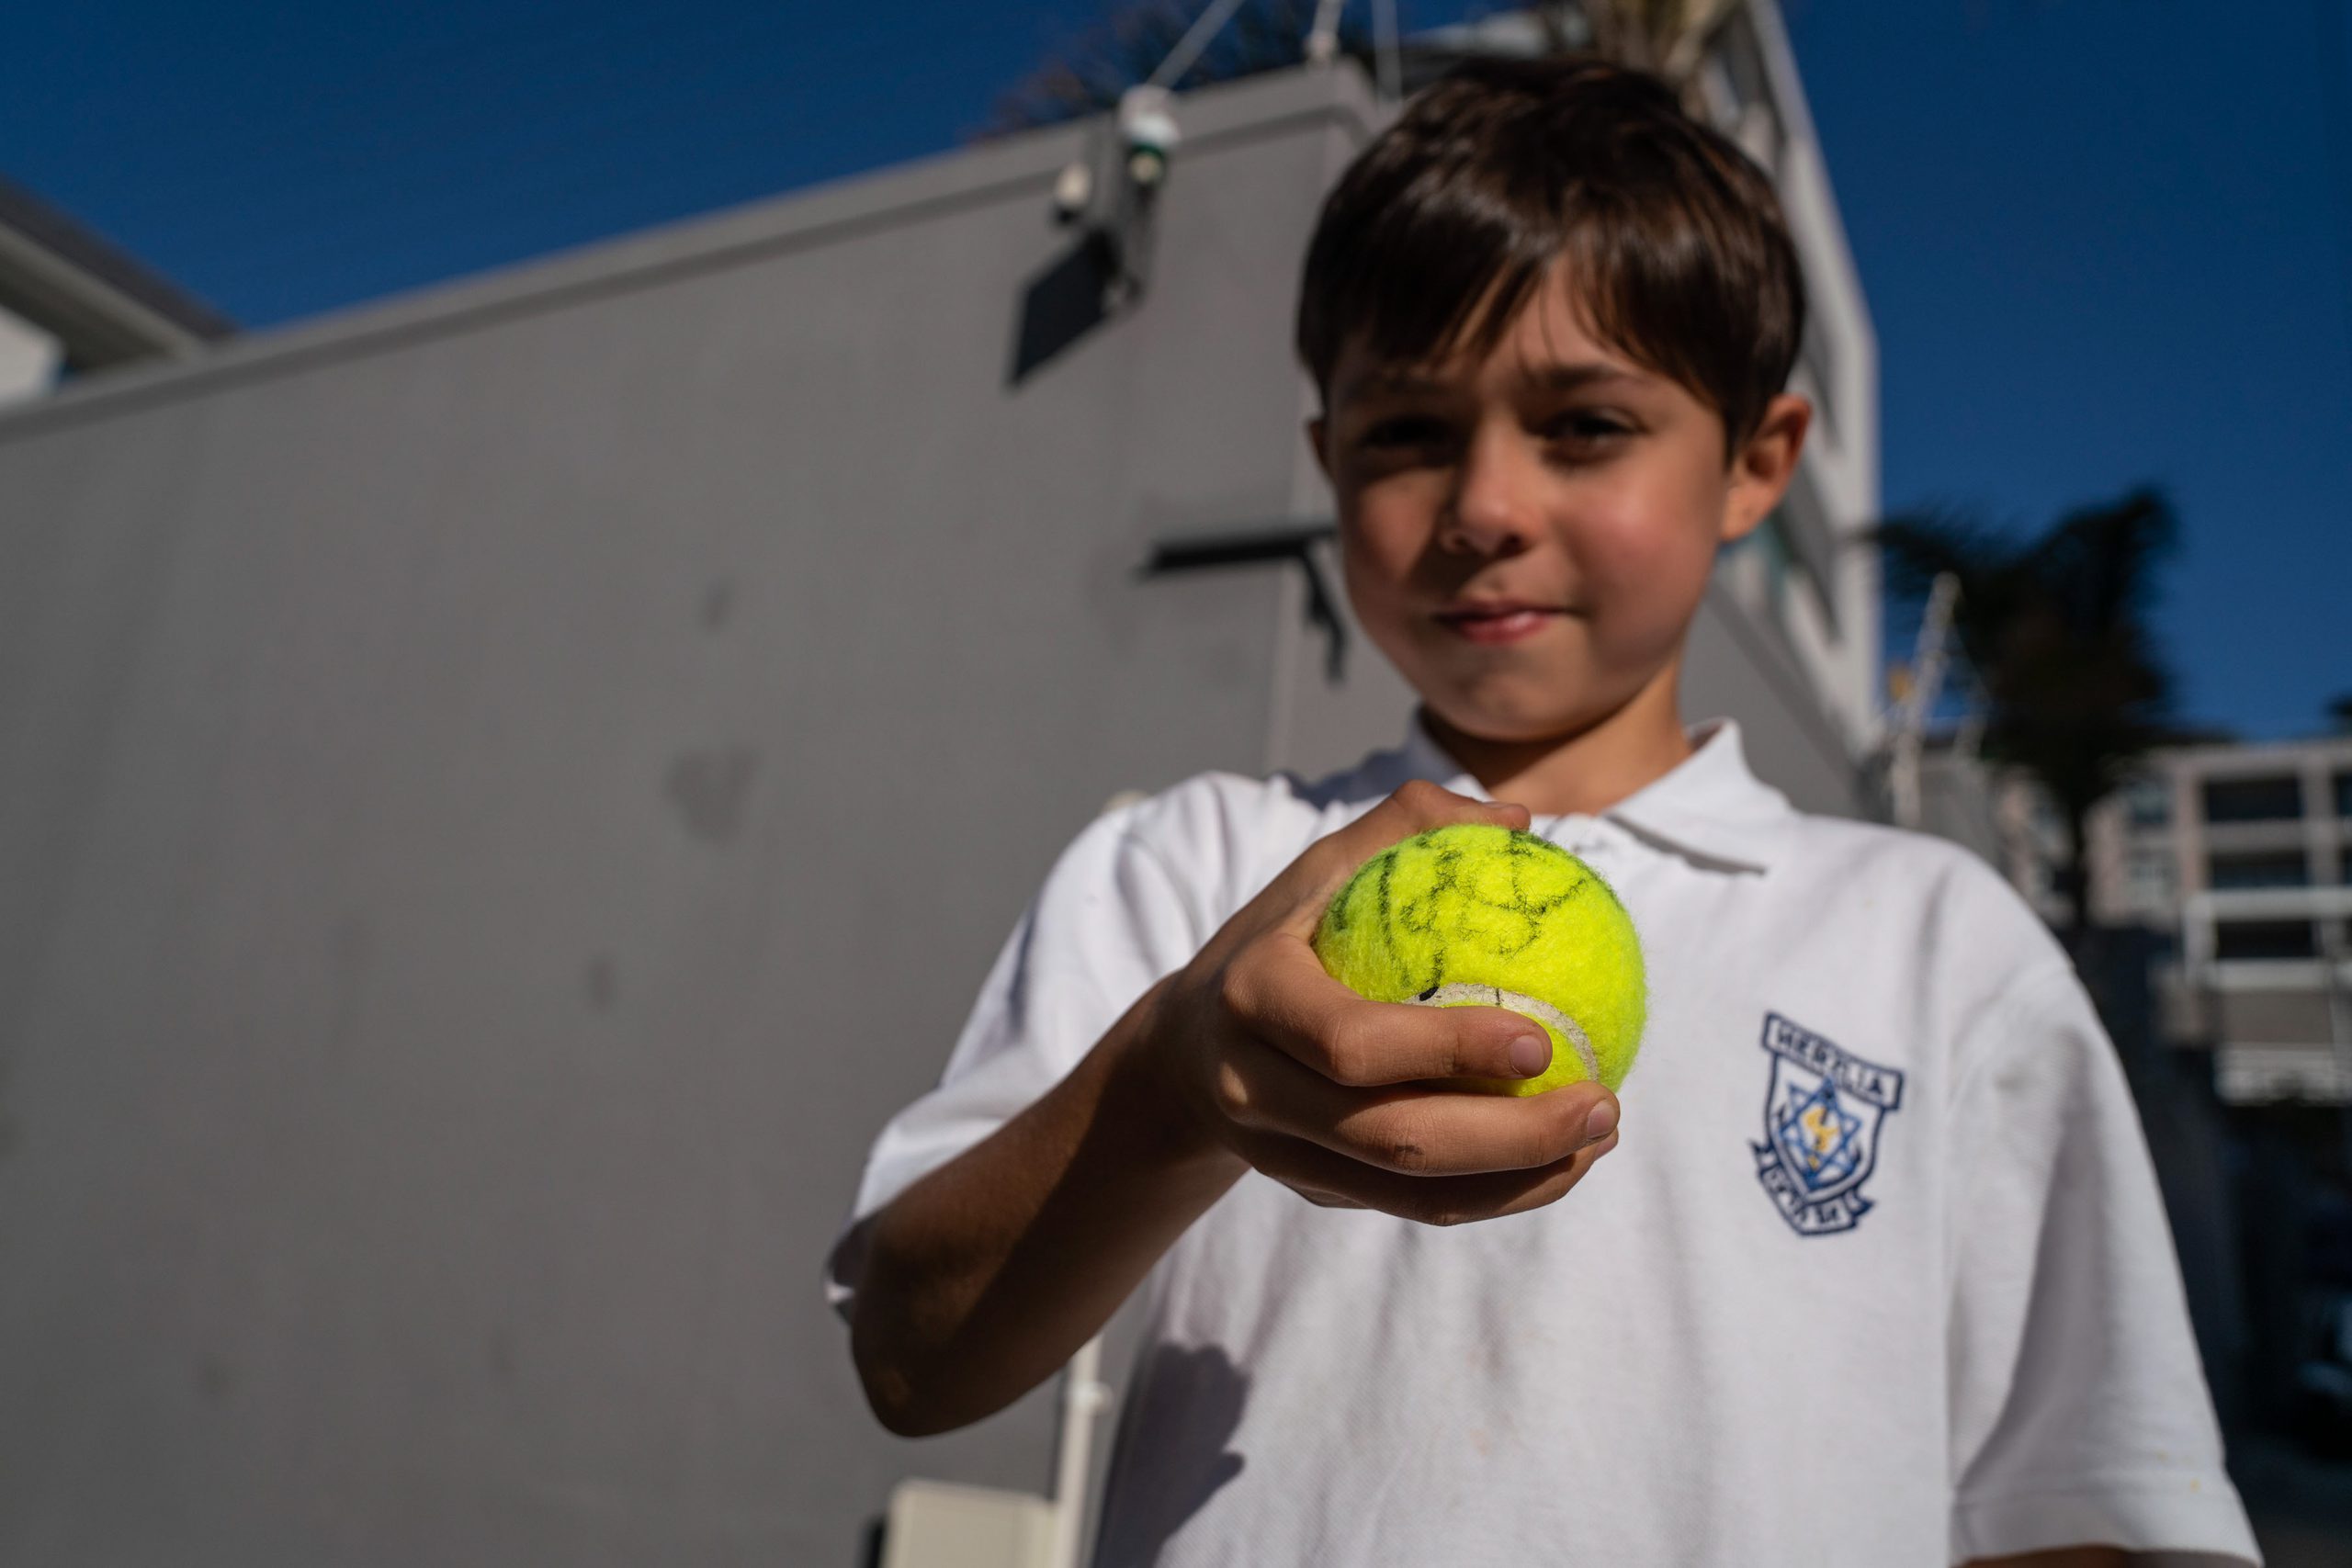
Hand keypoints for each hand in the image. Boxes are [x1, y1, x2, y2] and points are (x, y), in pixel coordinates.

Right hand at [1127, 779, 1622, 1225]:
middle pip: (1392, 1138)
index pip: (1351, 1042)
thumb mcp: (1317, 871)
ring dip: (1522, 1178)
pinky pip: (1415, 1207)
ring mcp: (1283, 1154)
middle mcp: (1256, 1090)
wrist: (1186, 1052)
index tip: (1542, 1038)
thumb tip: (1519, 822)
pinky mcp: (1314, 1192)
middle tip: (1603, 1102)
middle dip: (1512, 1136)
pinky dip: (1498, 1194)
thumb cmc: (1277, 938)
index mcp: (1254, 999)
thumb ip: (1408, 828)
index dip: (1448, 1049)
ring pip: (1413, 1192)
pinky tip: (1561, 1159)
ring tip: (1601, 1135)